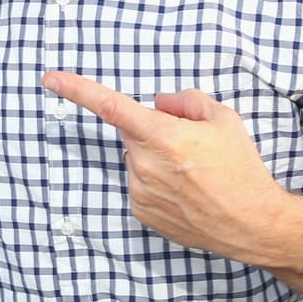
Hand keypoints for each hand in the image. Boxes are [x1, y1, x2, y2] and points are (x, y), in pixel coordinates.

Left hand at [41, 72, 294, 264]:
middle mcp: (143, 164)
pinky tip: (186, 192)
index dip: (77, 90)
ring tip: (194, 173)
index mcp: (161, 136)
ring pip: (138, 160)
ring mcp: (139, 190)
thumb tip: (160, 104)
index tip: (50, 79)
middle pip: (134, 133)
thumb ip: (185, 100)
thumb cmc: (240, 168)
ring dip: (157, 159)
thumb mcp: (223, 118)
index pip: (110, 106)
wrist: (252, 223)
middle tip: (191, 146)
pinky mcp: (141, 211)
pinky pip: (141, 184)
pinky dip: (158, 183)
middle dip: (155, 131)